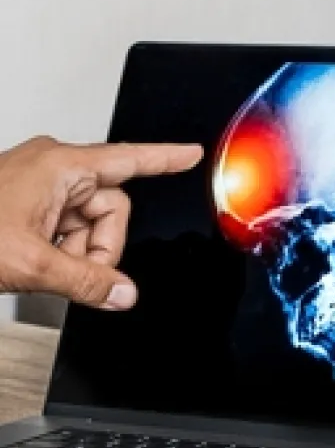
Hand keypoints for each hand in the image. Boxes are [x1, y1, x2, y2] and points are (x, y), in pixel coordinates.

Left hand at [0, 136, 202, 308]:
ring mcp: (41, 186)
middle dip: (100, 246)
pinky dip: (63, 251)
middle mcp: (55, 169)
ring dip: (79, 252)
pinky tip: (40, 263)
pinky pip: (68, 228)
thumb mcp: (31, 262)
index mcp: (61, 165)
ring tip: (45, 267)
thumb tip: (124, 293)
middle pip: (111, 208)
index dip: (166, 158)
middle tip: (75, 271)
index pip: (130, 159)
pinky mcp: (29, 203)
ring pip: (90, 223)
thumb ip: (86, 282)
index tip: (191, 153)